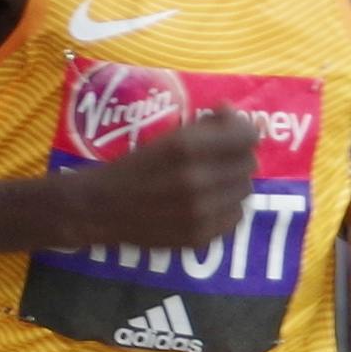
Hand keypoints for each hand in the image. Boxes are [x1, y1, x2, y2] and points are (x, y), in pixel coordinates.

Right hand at [58, 111, 258, 250]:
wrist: (102, 208)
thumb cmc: (133, 166)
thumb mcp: (166, 137)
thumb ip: (205, 125)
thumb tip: (234, 115)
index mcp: (187, 148)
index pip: (247, 136)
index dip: (244, 131)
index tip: (233, 132)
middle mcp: (198, 180)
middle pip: (248, 164)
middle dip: (237, 156)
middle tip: (219, 157)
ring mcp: (200, 213)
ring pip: (245, 191)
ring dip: (233, 182)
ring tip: (213, 180)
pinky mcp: (199, 236)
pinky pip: (235, 216)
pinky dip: (227, 207)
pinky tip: (208, 202)